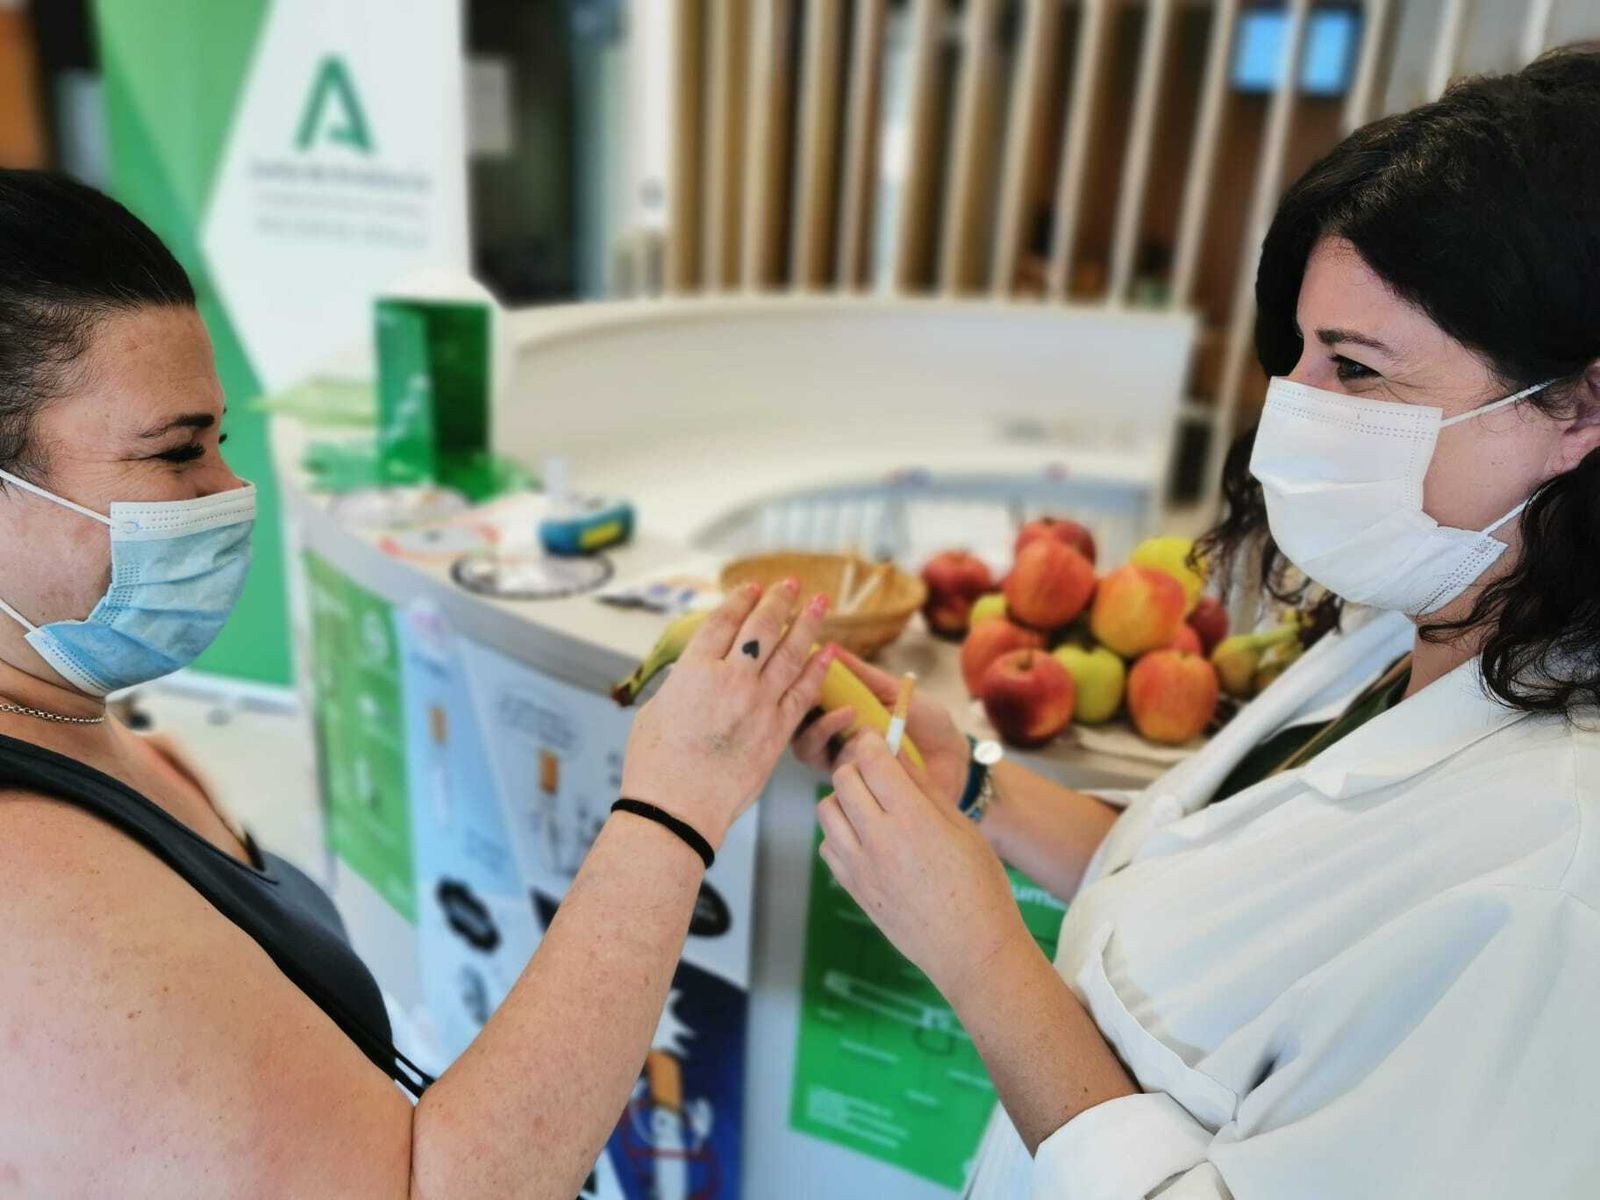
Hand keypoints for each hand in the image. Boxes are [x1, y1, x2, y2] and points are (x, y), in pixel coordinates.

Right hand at [621, 581, 832, 850]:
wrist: (676, 809)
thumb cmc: (655, 766)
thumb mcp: (655, 712)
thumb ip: (679, 688)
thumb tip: (690, 677)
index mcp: (693, 672)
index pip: (722, 623)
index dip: (739, 600)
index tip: (751, 587)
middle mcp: (729, 680)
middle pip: (760, 629)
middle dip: (778, 601)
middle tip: (792, 585)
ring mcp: (757, 704)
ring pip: (789, 653)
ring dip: (806, 624)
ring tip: (819, 604)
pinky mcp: (777, 732)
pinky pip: (804, 692)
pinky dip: (817, 669)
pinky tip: (828, 652)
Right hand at [792, 648, 970, 806]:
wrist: (954, 756)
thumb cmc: (926, 721)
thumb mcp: (893, 691)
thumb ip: (862, 674)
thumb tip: (832, 646)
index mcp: (839, 717)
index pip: (802, 706)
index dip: (797, 690)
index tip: (807, 671)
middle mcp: (834, 743)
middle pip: (797, 732)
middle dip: (805, 710)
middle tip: (819, 694)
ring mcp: (844, 766)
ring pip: (810, 753)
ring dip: (824, 730)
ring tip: (850, 714)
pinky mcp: (858, 788)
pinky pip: (837, 775)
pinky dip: (848, 755)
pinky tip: (866, 742)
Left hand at [817, 732, 1030, 1003]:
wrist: (971, 950)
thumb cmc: (980, 887)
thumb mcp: (961, 828)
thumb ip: (923, 786)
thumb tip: (896, 750)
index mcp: (913, 819)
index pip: (872, 760)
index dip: (871, 741)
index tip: (876, 739)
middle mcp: (879, 840)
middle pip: (843, 779)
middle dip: (857, 765)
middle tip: (876, 771)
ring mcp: (860, 867)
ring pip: (826, 810)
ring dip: (844, 798)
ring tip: (871, 806)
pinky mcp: (852, 888)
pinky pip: (827, 844)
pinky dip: (840, 833)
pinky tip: (867, 839)